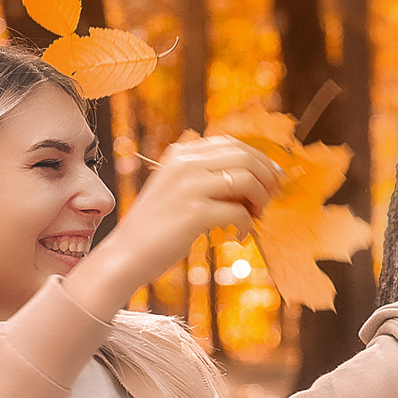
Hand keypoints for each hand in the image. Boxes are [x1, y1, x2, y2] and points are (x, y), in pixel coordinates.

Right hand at [70, 135, 280, 308]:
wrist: (127, 253)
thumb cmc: (158, 226)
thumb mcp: (178, 188)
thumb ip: (208, 176)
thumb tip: (257, 176)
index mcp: (182, 153)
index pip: (233, 143)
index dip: (259, 159)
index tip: (271, 178)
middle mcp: (185, 163)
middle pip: (245, 157)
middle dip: (266, 177)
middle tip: (271, 198)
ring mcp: (189, 186)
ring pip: (246, 179)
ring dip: (260, 199)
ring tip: (256, 216)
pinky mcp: (194, 213)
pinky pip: (238, 211)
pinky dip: (247, 224)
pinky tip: (240, 235)